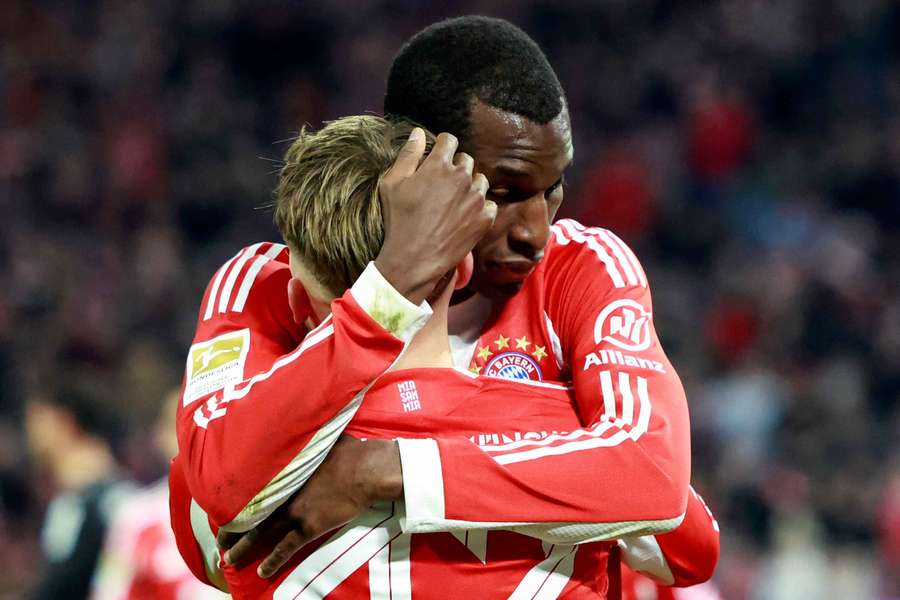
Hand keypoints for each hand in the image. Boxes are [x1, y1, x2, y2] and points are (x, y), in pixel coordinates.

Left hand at [218, 436, 401, 577]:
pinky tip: (262, 572)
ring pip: (261, 534)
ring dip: (243, 549)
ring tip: (228, 560)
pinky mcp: (309, 527)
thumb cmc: (348, 450)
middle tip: (219, 541)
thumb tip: (301, 421)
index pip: (251, 490)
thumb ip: (305, 437)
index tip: (222, 508)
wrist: (366, 469)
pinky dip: (273, 561)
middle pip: (249, 515)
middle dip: (231, 530)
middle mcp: (283, 494)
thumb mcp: (320, 436)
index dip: (235, 501)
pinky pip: (286, 548)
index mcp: (283, 473)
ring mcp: (294, 512)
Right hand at [375, 129, 496, 303]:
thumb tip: (418, 132)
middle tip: (443, 183)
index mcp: (439, 165)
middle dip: (456, 166)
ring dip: (470, 185)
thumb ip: (408, 155)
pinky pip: (489, 204)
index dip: (442, 146)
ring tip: (456, 200)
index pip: (449, 141)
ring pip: (480, 181)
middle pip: (466, 160)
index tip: (438, 155)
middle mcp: (462, 177)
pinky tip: (466, 215)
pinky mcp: (485, 218)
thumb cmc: (399, 220)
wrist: (415, 258)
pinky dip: (481, 207)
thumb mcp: (392, 184)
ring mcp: (476, 198)